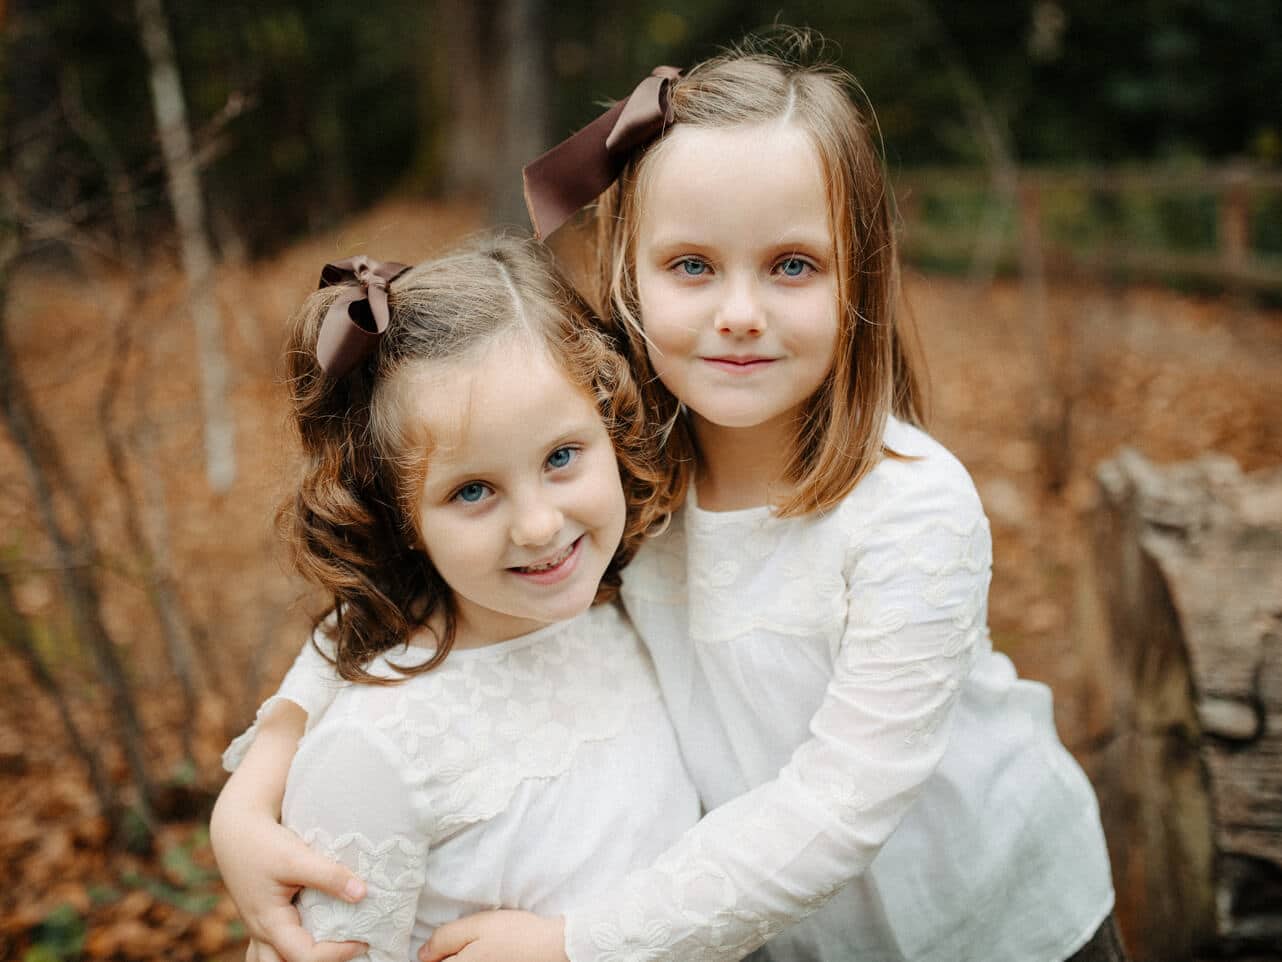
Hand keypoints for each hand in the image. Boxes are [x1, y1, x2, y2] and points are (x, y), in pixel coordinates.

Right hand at [210, 700, 367, 961]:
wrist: (235, 828)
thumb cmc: (262, 842)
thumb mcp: (297, 857)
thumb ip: (329, 876)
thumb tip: (363, 894)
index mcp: (269, 923)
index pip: (304, 957)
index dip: (337, 953)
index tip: (363, 940)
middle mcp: (262, 931)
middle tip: (350, 947)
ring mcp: (260, 926)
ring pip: (276, 960)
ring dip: (302, 956)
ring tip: (333, 945)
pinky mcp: (265, 916)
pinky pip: (277, 945)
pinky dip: (295, 947)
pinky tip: (318, 933)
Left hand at [419, 911, 566, 961]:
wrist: (553, 947)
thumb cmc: (516, 934)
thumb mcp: (477, 925)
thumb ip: (444, 939)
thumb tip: (422, 954)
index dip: (433, 955)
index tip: (440, 947)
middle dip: (448, 958)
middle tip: (467, 944)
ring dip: (464, 959)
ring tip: (481, 948)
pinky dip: (476, 961)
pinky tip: (490, 954)